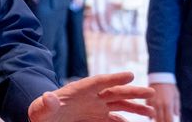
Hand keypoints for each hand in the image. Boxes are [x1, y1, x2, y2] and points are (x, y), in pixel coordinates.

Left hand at [28, 72, 153, 121]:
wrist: (45, 118)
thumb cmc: (41, 112)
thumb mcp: (41, 109)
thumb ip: (46, 104)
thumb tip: (48, 97)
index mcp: (78, 90)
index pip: (98, 82)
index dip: (114, 78)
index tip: (130, 75)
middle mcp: (90, 97)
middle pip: (114, 92)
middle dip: (132, 92)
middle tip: (151, 93)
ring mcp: (95, 107)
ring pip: (119, 105)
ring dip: (134, 107)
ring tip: (151, 111)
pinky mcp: (96, 118)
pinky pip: (113, 119)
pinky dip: (123, 120)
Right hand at [147, 83, 178, 121]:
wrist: (159, 76)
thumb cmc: (170, 86)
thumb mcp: (176, 96)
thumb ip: (177, 107)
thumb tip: (176, 115)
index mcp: (168, 105)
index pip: (169, 121)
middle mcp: (159, 105)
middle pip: (160, 121)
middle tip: (165, 121)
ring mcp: (151, 103)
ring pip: (153, 118)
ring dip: (157, 120)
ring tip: (160, 120)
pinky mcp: (146, 101)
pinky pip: (148, 111)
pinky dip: (151, 115)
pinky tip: (154, 116)